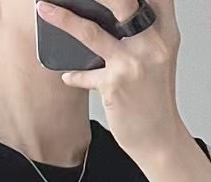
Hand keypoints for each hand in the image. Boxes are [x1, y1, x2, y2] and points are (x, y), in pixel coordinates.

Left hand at [34, 0, 184, 160]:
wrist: (160, 139)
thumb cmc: (156, 101)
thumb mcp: (158, 60)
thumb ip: (143, 35)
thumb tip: (111, 16)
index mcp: (166, 33)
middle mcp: (152, 43)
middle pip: (122, 1)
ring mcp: (132, 63)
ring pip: (91, 32)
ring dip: (63, 19)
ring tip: (44, 9)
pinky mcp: (115, 85)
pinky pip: (85, 75)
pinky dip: (74, 76)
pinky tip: (68, 77)